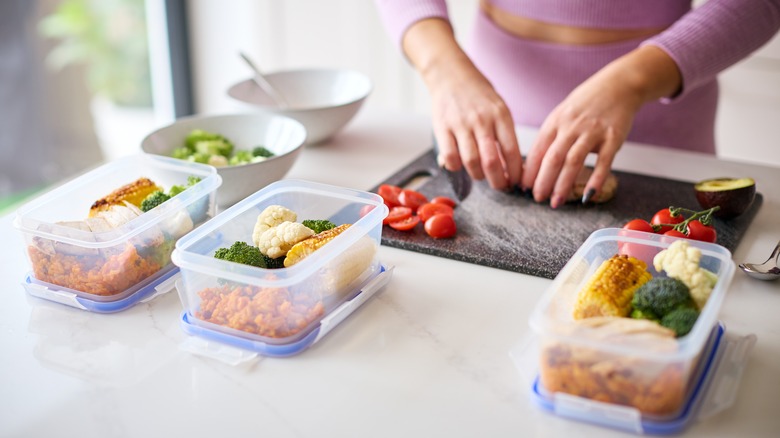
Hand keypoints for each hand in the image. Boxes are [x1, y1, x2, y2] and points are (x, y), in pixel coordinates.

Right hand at [429, 60, 522, 189]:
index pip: (512, 151)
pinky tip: (460, 164)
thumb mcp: (498, 108)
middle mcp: (482, 120)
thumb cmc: (477, 94)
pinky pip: (450, 157)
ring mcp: (461, 124)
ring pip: (471, 162)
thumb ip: (503, 133)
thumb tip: (511, 165)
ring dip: (478, 175)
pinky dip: (456, 167)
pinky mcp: (442, 128)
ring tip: (480, 174)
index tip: (516, 181)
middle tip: (500, 186)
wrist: (451, 74)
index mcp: (500, 115)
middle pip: (492, 162)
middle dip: (498, 181)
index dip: (516, 172)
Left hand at [521, 45, 681, 207]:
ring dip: (563, 185)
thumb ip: (551, 137)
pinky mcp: (613, 138)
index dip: (529, 171)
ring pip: (573, 162)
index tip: (523, 187)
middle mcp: (572, 126)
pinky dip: (595, 181)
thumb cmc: (587, 103)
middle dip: (542, 182)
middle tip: (537, 199)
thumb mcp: (563, 114)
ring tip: (556, 202)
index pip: (537, 150)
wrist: (620, 85)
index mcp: (555, 121)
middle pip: (552, 158)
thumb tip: (534, 165)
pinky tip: (587, 196)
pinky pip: (603, 162)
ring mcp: (593, 132)